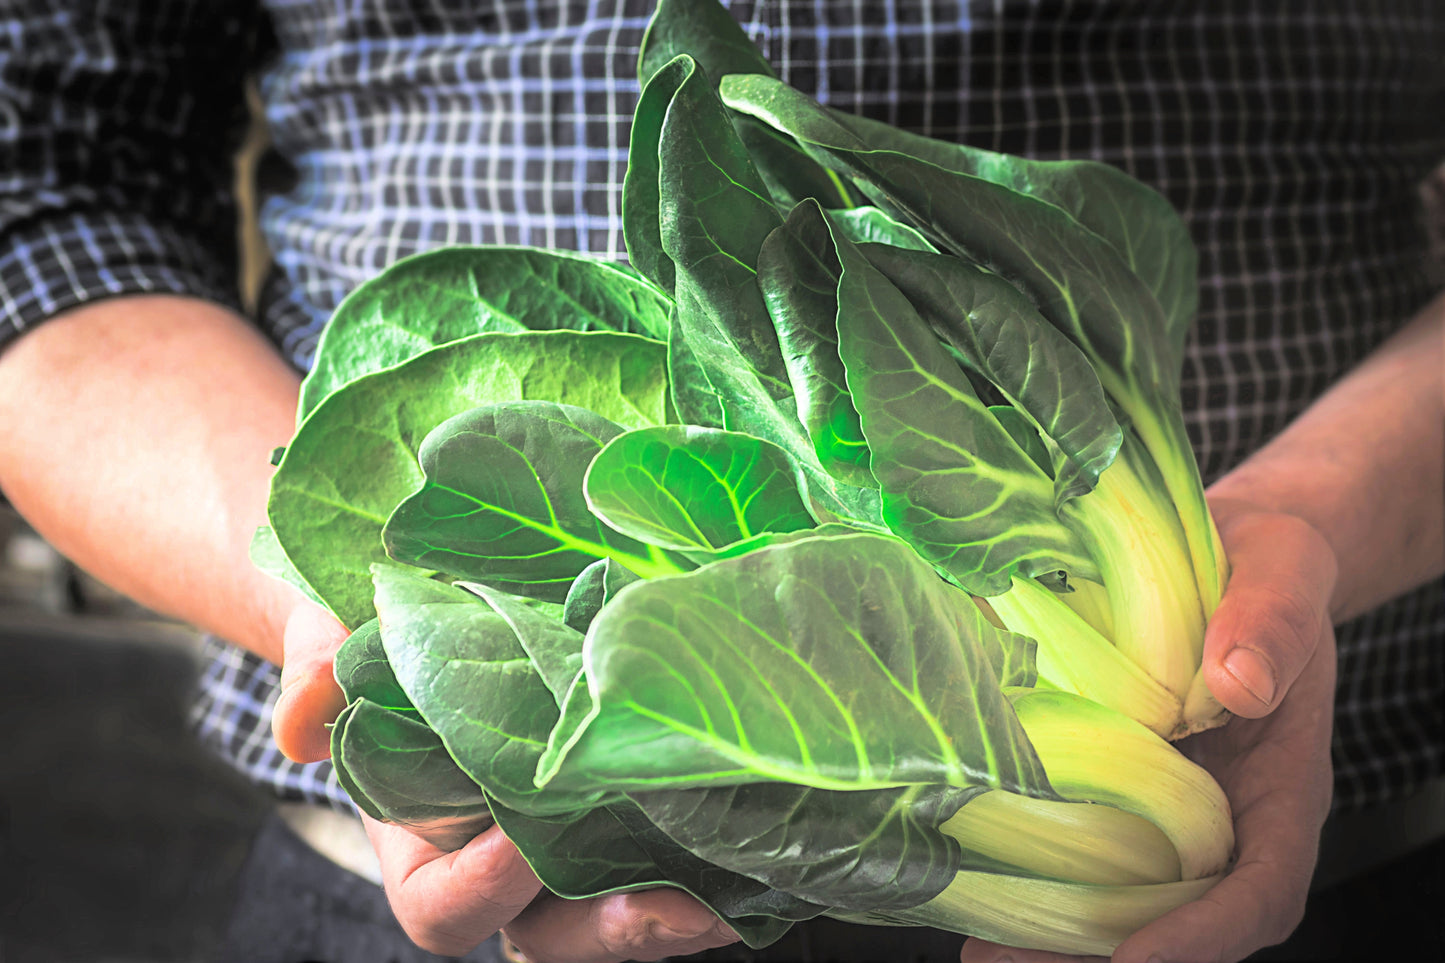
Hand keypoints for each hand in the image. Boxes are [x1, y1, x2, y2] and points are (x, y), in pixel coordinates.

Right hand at [270, 596, 737, 960]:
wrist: (427, 592)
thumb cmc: (373, 620)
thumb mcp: (329, 629)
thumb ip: (314, 668)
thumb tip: (303, 721)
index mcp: (421, 838)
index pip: (440, 910)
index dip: (480, 890)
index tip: (522, 840)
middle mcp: (497, 855)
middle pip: (547, 937)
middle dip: (608, 933)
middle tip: (675, 907)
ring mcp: (566, 836)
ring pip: (616, 910)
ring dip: (677, 912)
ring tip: (741, 890)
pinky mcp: (622, 801)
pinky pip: (663, 850)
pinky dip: (713, 855)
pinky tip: (765, 830)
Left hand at [961, 502, 1337, 962]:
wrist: (1231, 554)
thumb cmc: (1270, 567)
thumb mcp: (1285, 571)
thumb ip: (1273, 622)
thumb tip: (1236, 684)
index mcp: (1280, 785)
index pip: (1261, 887)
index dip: (1204, 933)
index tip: (1136, 956)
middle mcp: (1221, 813)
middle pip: (1177, 917)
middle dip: (1102, 955)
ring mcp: (1163, 806)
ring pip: (1122, 895)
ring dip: (1055, 934)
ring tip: (980, 953)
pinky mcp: (1112, 781)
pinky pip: (1080, 839)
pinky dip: (1031, 865)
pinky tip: (967, 871)